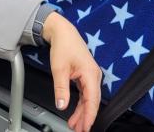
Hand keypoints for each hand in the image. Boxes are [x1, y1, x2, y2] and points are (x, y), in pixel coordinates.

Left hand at [43, 12, 101, 131]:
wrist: (63, 32)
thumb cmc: (63, 46)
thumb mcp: (59, 69)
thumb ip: (61, 88)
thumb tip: (62, 105)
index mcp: (90, 74)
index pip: (92, 100)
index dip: (89, 116)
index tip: (86, 127)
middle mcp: (94, 75)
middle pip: (92, 101)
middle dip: (86, 117)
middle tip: (80, 130)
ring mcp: (91, 75)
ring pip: (89, 99)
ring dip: (83, 112)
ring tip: (76, 125)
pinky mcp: (86, 75)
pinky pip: (86, 93)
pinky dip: (82, 104)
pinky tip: (77, 112)